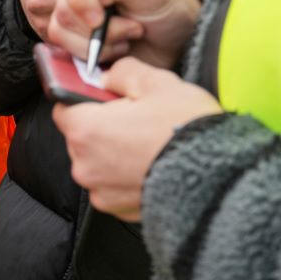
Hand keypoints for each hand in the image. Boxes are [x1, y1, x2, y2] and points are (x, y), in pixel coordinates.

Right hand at [48, 0, 200, 68]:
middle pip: (63, 2)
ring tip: (129, 34)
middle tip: (133, 26)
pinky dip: (92, 52)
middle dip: (99, 26)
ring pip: (60, 25)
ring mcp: (76, 3)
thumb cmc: (170, 6)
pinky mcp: (72, 28)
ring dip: (99, 40)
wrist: (175, 39)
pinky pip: (62, 42)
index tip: (99, 18)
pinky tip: (116, 46)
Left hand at [53, 58, 221, 221]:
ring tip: (149, 141)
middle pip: (80, 135)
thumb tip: (108, 76)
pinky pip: (113, 184)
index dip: (82, 97)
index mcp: (86, 130)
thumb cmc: (186, 131)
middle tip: (136, 117)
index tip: (101, 95)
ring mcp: (102, 191)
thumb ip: (122, 72)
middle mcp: (86, 165)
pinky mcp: (119, 210)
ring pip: (97, 161)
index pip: (62, 106)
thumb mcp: (157, 83)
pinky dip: (126, 174)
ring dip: (114, 151)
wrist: (218, 179)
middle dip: (102, 124)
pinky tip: (152, 162)